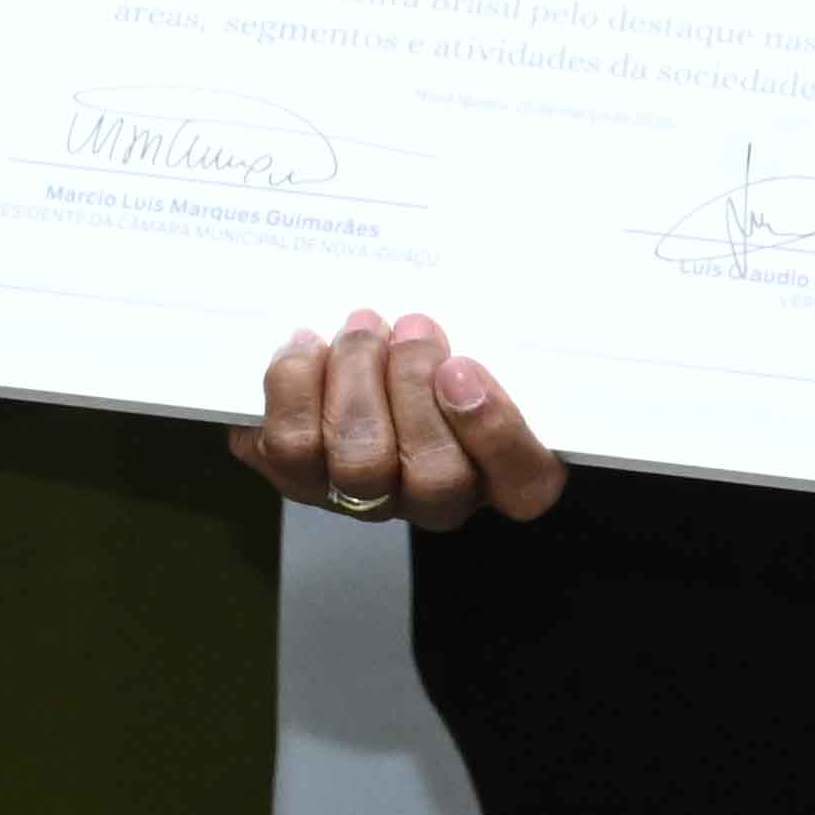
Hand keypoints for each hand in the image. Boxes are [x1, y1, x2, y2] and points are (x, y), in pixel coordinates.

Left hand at [230, 309, 568, 530]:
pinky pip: (288, 446)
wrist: (357, 358)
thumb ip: (486, 336)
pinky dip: (296, 384)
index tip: (461, 367)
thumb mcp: (479, 336)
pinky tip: (310, 344)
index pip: (525, 487)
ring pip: (358, 462)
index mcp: (500, 469)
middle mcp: (435, 498)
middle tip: (410, 326)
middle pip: (435, 477)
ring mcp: (364, 496)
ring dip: (358, 379)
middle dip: (414, 385)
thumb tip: (451, 315)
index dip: (496, 433)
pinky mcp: (299, 477)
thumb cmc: (436, 347)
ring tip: (362, 327)